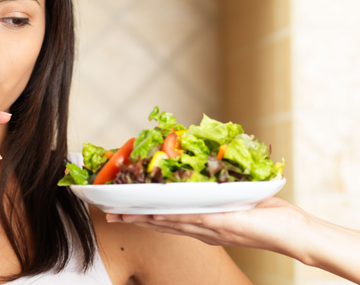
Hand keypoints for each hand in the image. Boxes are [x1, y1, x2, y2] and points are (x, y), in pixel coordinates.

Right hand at [105, 197, 308, 256]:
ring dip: (141, 218)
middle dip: (132, 218)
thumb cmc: (270, 215)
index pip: (166, 218)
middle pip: (159, 222)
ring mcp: (209, 227)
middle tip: (107, 214)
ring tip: (119, 214)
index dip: (141, 213)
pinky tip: (152, 212)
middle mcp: (201, 228)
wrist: (293, 233)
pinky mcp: (220, 223)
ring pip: (167, 221)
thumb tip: (204, 168)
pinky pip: (189, 218)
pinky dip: (169, 216)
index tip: (121, 209)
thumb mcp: (237, 197)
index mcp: (202, 224)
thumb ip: (217, 189)